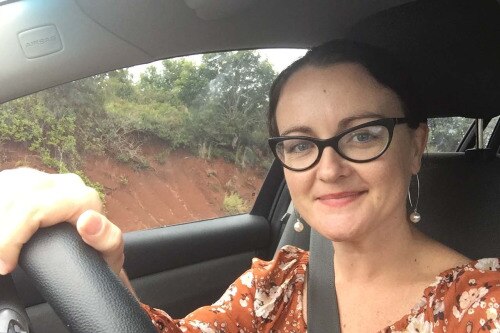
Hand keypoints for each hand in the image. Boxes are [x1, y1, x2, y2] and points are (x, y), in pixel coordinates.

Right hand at [0, 168, 123, 275]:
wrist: (93, 251)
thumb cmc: (101, 253)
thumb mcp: (110, 251)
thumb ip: (106, 238)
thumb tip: (87, 220)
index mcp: (81, 196)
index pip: (31, 208)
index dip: (11, 238)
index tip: (5, 265)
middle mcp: (64, 182)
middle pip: (15, 198)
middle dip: (2, 232)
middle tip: (0, 261)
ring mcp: (46, 178)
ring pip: (6, 190)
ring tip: (0, 251)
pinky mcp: (28, 180)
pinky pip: (4, 189)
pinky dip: (0, 211)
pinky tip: (2, 230)